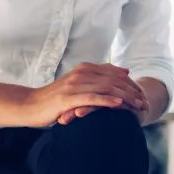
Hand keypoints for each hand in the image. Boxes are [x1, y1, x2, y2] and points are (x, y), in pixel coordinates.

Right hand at [24, 63, 146, 127]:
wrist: (29, 105)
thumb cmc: (55, 97)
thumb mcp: (79, 84)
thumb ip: (99, 77)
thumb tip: (124, 71)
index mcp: (85, 68)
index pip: (115, 74)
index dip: (131, 83)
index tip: (143, 94)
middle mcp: (81, 74)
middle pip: (114, 80)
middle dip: (132, 91)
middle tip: (144, 102)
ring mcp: (75, 85)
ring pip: (106, 89)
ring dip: (125, 97)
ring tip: (138, 105)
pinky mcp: (68, 98)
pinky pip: (92, 98)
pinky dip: (107, 101)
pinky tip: (119, 105)